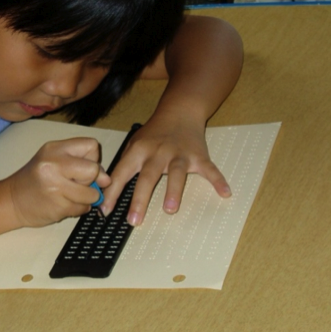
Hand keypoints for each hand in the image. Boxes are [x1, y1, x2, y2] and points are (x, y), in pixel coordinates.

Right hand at [6, 138, 110, 226]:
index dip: (93, 158)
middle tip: (76, 183)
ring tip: (70, 195)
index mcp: (54, 148)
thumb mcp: (54, 161)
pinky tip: (63, 204)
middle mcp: (54, 164)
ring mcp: (55, 186)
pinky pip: (83, 208)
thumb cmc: (36, 180)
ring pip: (91, 193)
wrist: (11, 200)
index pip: (91, 146)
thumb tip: (106, 179)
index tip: (81, 167)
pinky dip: (78, 208)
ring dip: (87, 198)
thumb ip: (81, 163)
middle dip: (91, 180)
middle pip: (93, 169)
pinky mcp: (58, 206)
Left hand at [101, 118, 230, 225]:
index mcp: (139, 151)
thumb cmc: (153, 134)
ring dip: (173, 190)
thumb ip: (123, 167)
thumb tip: (106, 193)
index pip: (122, 173)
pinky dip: (218, 180)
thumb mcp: (133, 145)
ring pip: (176, 173)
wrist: (179, 111)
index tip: (105, 210)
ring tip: (170, 209)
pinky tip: (225, 193)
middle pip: (148, 176)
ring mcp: (179, 154)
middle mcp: (158, 153)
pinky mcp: (198, 156)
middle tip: (134, 220)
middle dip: (140, 199)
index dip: (112, 192)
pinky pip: (209, 169)